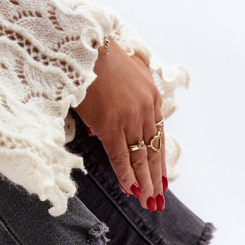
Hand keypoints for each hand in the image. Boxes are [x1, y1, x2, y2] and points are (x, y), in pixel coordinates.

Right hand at [74, 37, 166, 211]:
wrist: (83, 44)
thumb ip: (133, 94)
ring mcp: (130, 118)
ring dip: (143, 182)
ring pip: (139, 157)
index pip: (158, 137)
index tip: (161, 180)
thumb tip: (118, 120)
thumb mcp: (129, 71)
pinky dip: (126, 175)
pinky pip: (120, 156)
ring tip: (147, 201)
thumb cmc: (99, 57)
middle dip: (155, 178)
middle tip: (157, 199)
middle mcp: (146, 109)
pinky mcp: (111, 124)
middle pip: (152, 151)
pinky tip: (130, 189)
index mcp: (152, 97)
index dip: (159, 161)